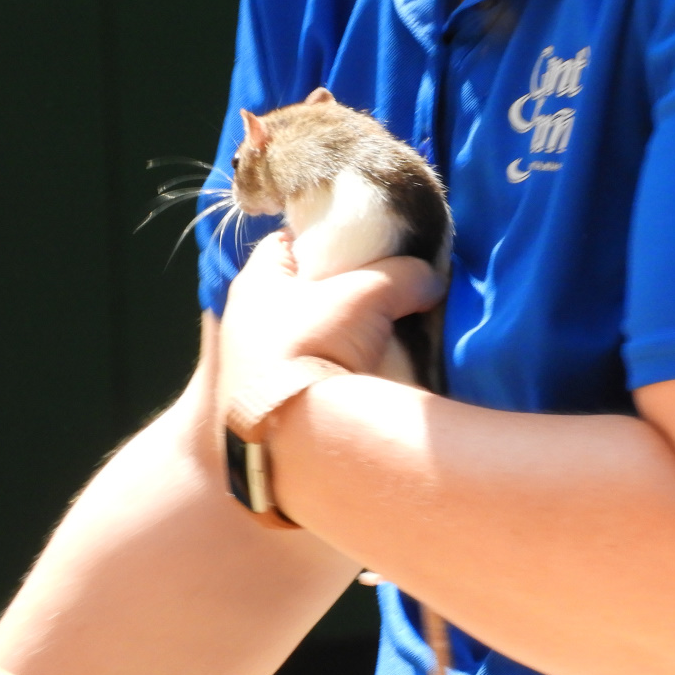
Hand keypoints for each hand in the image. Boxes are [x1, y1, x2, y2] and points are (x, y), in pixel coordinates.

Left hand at [216, 232, 442, 411]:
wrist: (292, 435)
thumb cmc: (316, 344)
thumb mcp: (371, 294)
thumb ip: (405, 276)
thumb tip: (432, 280)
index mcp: (255, 281)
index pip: (288, 241)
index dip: (327, 238)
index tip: (362, 250)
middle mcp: (243, 321)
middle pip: (299, 292)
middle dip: (336, 293)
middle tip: (376, 297)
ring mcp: (248, 368)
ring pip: (301, 337)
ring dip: (334, 338)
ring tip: (375, 340)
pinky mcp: (264, 406)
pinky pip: (302, 376)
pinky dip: (327, 373)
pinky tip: (358, 377)